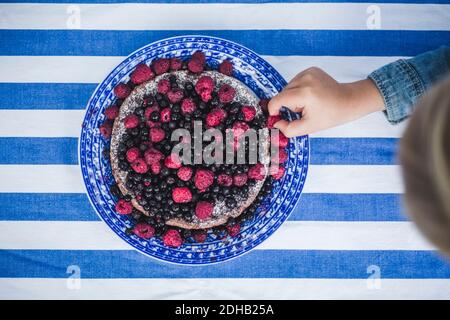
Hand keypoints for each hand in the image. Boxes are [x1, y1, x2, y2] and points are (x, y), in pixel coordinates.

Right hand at [268, 67, 384, 136]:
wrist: (348, 101)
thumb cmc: (330, 115)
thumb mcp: (308, 127)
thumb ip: (289, 129)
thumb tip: (275, 123)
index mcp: (304, 93)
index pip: (278, 100)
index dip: (274, 110)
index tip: (277, 117)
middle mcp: (305, 79)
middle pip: (283, 94)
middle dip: (288, 104)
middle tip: (303, 111)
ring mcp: (308, 72)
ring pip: (288, 87)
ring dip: (293, 97)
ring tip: (307, 103)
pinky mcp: (311, 69)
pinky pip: (295, 81)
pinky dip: (298, 89)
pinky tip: (309, 95)